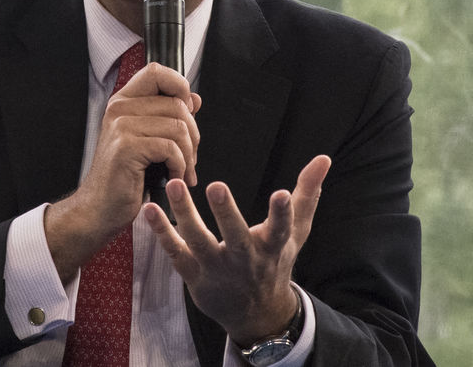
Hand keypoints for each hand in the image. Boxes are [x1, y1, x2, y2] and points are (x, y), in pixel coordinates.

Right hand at [45, 63, 200, 281]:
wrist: (99, 208)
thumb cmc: (124, 177)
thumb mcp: (147, 140)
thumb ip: (168, 116)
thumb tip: (194, 98)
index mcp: (124, 101)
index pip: (157, 71)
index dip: (180, 86)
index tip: (187, 113)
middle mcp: (119, 108)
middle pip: (177, 104)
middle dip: (193, 134)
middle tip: (190, 157)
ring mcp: (121, 126)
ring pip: (178, 126)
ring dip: (189, 153)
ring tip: (184, 169)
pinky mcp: (126, 147)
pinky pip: (170, 147)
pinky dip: (180, 165)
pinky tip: (174, 177)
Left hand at [144, 154, 330, 343]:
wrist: (255, 314)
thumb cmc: (275, 262)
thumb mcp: (297, 232)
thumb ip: (308, 194)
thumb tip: (324, 158)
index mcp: (273, 247)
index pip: (282, 229)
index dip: (283, 213)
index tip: (281, 194)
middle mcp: (244, 260)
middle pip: (236, 237)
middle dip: (226, 213)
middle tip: (216, 185)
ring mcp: (217, 269)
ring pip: (199, 242)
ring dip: (184, 213)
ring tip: (172, 185)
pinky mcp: (194, 275)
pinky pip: (175, 253)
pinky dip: (162, 232)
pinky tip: (149, 209)